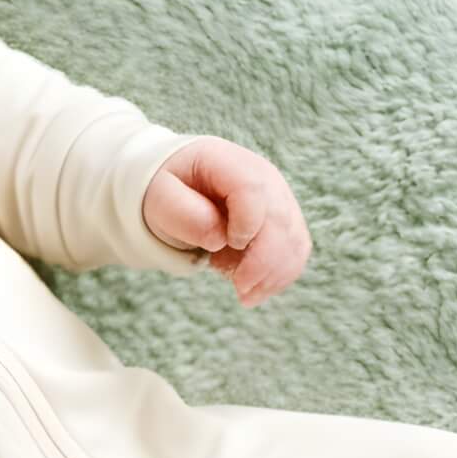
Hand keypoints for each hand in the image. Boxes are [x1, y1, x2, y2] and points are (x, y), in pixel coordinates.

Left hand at [143, 136, 310, 307]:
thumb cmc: (168, 191)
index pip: (252, 190)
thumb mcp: (160, 197)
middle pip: (281, 219)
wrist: (180, 187)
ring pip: (294, 239)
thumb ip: (183, 214)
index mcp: (229, 162)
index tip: (224, 246)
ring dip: (274, 275)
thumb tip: (219, 237)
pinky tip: (255, 289)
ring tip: (245, 295)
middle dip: (263, 263)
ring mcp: (279, 199)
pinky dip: (279, 276)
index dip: (245, 225)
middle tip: (240, 291)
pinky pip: (295, 251)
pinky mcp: (285, 222)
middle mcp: (263, 177)